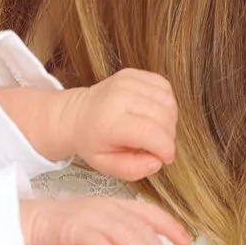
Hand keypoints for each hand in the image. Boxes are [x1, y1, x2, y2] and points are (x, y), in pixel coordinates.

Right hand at [20, 194, 189, 244]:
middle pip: (139, 227)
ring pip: (124, 233)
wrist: (20, 225)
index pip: (146, 212)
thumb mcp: (95, 232)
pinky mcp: (67, 229)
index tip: (185, 241)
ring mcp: (85, 216)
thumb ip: (118, 241)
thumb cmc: (57, 231)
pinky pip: (94, 241)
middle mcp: (102, 207)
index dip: (168, 225)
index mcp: (110, 206)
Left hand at [62, 68, 178, 179]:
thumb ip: (133, 169)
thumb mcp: (106, 165)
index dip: (166, 149)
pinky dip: (166, 102)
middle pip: (164, 117)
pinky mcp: (133, 74)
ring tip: (157, 130)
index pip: (151, 133)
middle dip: (168, 136)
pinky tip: (154, 113)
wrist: (76, 114)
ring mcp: (127, 82)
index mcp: (110, 122)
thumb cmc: (91, 142)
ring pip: (168, 101)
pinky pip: (164, 86)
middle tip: (158, 145)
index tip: (166, 158)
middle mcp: (119, 97)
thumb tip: (157, 161)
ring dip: (170, 119)